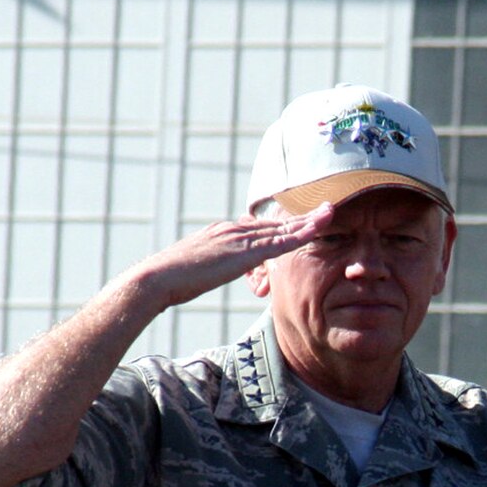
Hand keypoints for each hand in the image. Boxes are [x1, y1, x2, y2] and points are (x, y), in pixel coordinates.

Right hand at [137, 202, 334, 309]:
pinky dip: (299, 235)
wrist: (157, 278)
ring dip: (307, 221)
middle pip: (275, 222)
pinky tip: (316, 230)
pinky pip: (278, 243)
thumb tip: (215, 269)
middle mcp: (233, 229)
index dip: (284, 223)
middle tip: (326, 207)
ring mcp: (238, 239)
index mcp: (223, 232)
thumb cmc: (171, 280)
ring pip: (281, 228)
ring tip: (330, 212)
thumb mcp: (197, 269)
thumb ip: (211, 265)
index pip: (260, 226)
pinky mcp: (242, 254)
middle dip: (302, 216)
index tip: (302, 218)